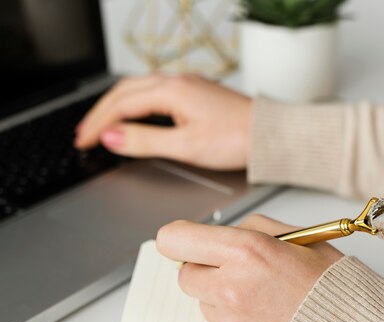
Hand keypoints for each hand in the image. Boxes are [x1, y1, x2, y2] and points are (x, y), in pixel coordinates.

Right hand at [74, 74, 251, 169]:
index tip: (83, 141)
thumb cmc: (235, 140)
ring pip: (138, 89)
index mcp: (171, 91)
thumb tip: (112, 138)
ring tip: (101, 125)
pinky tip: (133, 116)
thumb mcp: (184, 145)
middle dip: (100, 113)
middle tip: (84, 133)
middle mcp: (176, 81)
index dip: (98, 124)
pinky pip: (153, 93)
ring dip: (115, 106)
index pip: (121, 105)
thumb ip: (144, 141)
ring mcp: (186, 86)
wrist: (268, 136)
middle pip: (124, 92)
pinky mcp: (194, 94)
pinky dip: (134, 105)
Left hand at [156, 216, 342, 321]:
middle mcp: (230, 289)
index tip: (188, 243)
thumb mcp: (301, 239)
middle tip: (238, 274)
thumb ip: (253, 230)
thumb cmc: (335, 291)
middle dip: (205, 271)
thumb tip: (221, 234)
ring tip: (265, 304)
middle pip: (185, 275)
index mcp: (245, 252)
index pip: (174, 240)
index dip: (180, 240)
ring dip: (222, 300)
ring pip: (203, 304)